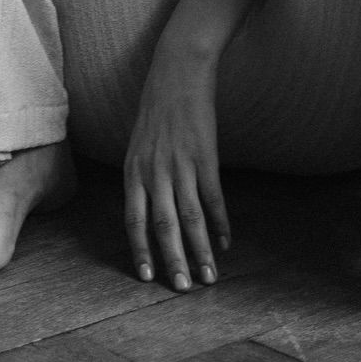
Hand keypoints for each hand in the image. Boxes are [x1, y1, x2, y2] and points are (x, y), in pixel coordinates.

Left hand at [123, 43, 230, 291]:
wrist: (177, 72)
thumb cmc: (157, 111)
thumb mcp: (138, 146)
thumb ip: (142, 179)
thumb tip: (148, 214)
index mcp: (133, 170)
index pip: (133, 220)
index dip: (141, 250)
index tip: (147, 278)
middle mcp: (154, 171)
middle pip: (163, 226)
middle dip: (174, 260)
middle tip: (183, 289)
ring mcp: (180, 164)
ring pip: (190, 218)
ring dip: (201, 251)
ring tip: (210, 276)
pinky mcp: (204, 156)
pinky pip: (213, 197)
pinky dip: (221, 222)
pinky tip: (226, 242)